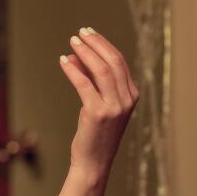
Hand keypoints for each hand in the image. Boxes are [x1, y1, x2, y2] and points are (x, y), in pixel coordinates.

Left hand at [59, 26, 138, 180]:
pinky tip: (63, 61)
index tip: (89, 34)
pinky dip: (72, 70)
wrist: (93, 163)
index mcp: (132, 95)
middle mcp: (127, 100)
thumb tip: (76, 56)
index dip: (104, 45)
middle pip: (113, 61)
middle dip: (96, 43)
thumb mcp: (96, 103)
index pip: (120, 62)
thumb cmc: (95, 133)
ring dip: (85, 52)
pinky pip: (84, 84)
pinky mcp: (97, 113)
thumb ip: (90, 80)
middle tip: (80, 32)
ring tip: (72, 42)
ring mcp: (114, 107)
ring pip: (101, 69)